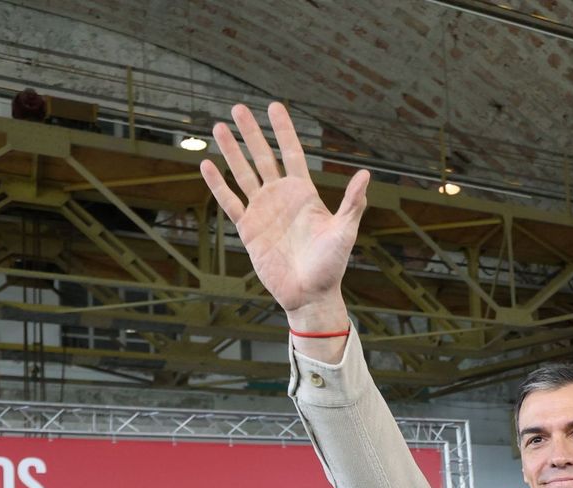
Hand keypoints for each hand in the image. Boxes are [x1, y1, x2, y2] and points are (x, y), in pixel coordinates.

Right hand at [201, 102, 369, 335]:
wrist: (310, 294)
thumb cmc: (331, 265)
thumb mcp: (344, 232)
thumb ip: (352, 203)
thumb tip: (365, 175)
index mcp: (304, 194)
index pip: (292, 153)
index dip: (283, 130)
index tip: (274, 106)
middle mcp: (281, 197)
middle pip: (263, 157)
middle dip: (251, 132)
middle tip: (238, 107)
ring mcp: (263, 211)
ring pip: (243, 173)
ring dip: (231, 151)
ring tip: (219, 126)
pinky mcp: (248, 229)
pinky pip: (230, 201)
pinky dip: (218, 184)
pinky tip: (207, 165)